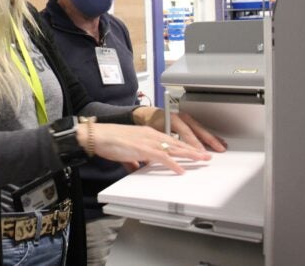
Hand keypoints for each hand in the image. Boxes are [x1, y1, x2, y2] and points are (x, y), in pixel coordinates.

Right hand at [76, 122, 210, 174]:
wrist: (98, 135)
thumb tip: (136, 168)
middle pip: (176, 142)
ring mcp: (147, 141)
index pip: (170, 140)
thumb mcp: (125, 152)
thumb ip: (133, 160)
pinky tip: (181, 170)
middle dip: (192, 149)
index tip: (193, 151)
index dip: (183, 146)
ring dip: (189, 155)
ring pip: (174, 148)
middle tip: (205, 155)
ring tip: (201, 160)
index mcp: (147, 133)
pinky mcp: (142, 148)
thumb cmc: (108, 141)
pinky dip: (173, 164)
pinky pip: (162, 157)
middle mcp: (150, 134)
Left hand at [131, 107, 226, 152]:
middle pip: (198, 130)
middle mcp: (181, 117)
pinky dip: (208, 135)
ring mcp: (186, 118)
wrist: (148, 114)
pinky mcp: (188, 120)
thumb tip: (168, 155)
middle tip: (219, 149)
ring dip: (211, 138)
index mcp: (173, 119)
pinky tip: (215, 140)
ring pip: (201, 129)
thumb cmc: (151, 124)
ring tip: (221, 145)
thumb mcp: (154, 134)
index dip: (194, 144)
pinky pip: (199, 128)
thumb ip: (162, 144)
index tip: (201, 153)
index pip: (187, 133)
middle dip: (210, 140)